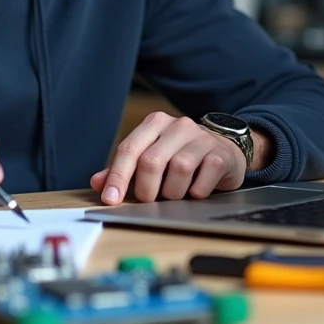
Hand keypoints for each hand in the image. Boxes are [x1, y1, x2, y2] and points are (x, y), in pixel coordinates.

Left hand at [89, 112, 253, 204]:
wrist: (225, 150)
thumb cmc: (182, 155)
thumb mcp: (152, 156)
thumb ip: (125, 169)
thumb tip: (98, 183)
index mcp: (155, 123)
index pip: (129, 148)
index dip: (118, 176)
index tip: (110, 199)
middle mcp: (178, 126)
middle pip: (151, 161)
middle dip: (146, 188)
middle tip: (149, 200)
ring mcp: (201, 137)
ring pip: (179, 169)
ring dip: (173, 192)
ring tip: (175, 194)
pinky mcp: (221, 153)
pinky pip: (203, 179)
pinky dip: (196, 192)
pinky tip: (196, 191)